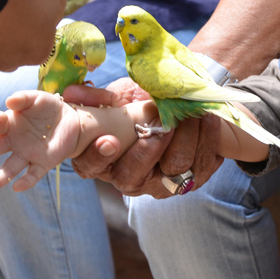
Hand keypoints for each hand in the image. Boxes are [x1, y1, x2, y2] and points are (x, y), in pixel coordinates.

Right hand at [0, 90, 80, 196]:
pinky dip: (25, 181)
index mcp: (9, 126)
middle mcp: (13, 142)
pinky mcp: (43, 163)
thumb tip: (9, 102)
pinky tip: (17, 187)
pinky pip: (32, 174)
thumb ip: (23, 98)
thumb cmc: (48, 108)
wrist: (71, 120)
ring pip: (8, 169)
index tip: (0, 118)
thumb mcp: (37, 98)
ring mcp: (27, 154)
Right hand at [66, 78, 223, 197]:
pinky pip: (202, 165)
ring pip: (174, 169)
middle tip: (164, 122)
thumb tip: (72, 94)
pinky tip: (207, 120)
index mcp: (104, 159)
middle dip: (150, 147)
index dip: (98, 156)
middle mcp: (130, 178)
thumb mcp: (119, 96)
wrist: (181, 102)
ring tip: (192, 113)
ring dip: (185, 137)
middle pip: (133, 175)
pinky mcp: (193, 179)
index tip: (111, 139)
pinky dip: (206, 139)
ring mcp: (162, 183)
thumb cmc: (141, 102)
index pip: (90, 167)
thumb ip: (98, 97)